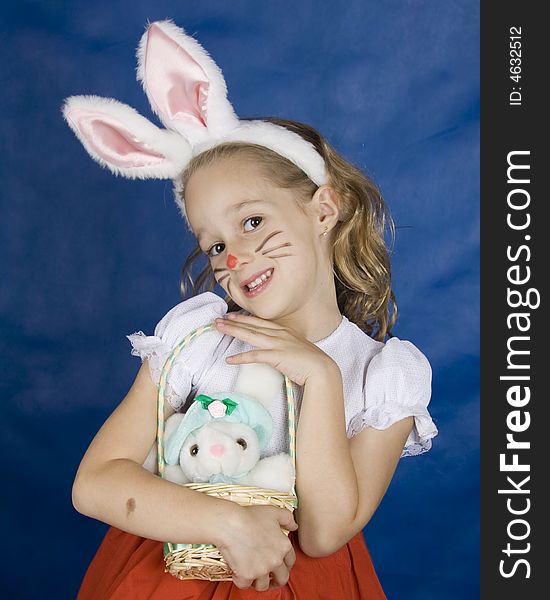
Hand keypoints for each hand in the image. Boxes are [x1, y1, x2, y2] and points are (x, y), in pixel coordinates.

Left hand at [214, 313, 336, 385]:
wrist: (322, 370)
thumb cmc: (312, 362)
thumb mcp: (298, 348)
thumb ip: (287, 346)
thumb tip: (279, 350)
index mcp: (285, 331)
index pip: (261, 322)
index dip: (245, 318)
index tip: (232, 316)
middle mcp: (280, 334)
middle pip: (252, 325)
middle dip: (234, 321)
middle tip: (218, 320)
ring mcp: (278, 344)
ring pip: (250, 335)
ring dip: (233, 331)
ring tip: (219, 328)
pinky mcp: (276, 356)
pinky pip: (254, 356)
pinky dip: (241, 358)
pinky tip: (230, 360)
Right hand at [217, 504, 298, 590]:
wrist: (230, 524)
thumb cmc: (250, 516)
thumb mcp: (274, 512)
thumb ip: (287, 518)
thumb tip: (295, 526)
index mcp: (283, 546)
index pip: (291, 561)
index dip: (286, 563)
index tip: (281, 564)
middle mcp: (275, 561)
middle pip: (282, 578)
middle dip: (277, 579)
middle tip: (270, 577)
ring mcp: (261, 570)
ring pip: (263, 585)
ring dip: (259, 582)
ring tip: (254, 576)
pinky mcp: (246, 576)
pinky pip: (245, 585)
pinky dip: (242, 581)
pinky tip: (238, 574)